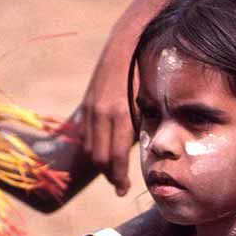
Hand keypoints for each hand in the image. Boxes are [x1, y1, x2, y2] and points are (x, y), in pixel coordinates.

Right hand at [81, 38, 135, 196]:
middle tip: (119, 185)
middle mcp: (102, 114)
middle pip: (99, 158)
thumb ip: (144, 130)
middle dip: (109, 175)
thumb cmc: (147, 76)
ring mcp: (91, 109)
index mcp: (120, 116)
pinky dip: (93, 149)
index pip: (115, 158)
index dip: (119, 178)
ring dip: (100, 164)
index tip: (123, 190)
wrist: (126, 45)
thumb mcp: (150, 105)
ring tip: (113, 173)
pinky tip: (104, 154)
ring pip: (89, 149)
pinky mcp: (86, 104)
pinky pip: (85, 136)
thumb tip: (149, 157)